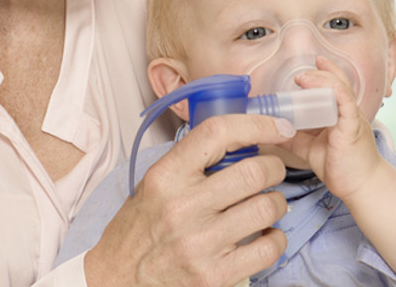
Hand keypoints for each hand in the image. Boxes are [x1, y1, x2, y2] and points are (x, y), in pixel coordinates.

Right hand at [84, 114, 294, 286]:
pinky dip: (276, 238)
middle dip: (274, 168)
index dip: (256, 124)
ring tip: (266, 205)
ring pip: (267, 208)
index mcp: (165, 177)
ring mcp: (199, 244)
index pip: (217, 133)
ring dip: (277, 203)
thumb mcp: (154, 184)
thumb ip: (191, 163)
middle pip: (254, 172)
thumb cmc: (139, 229)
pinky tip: (265, 235)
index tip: (276, 127)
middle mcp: (182, 207)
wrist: (118, 279)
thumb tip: (242, 142)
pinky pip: (268, 248)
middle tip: (271, 172)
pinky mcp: (214, 276)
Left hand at [276, 55, 389, 200]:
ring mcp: (352, 118)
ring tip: (303, 78)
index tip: (309, 67)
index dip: (323, 74)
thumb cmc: (342, 168)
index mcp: (340, 115)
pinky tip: (322, 87)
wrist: (362, 188)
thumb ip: (294, 137)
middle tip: (299, 74)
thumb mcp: (310, 148)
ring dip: (322, 79)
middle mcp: (348, 112)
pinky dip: (334, 92)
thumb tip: (271, 130)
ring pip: (340, 88)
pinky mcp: (352, 128)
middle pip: (337, 82)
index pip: (333, 87)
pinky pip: (345, 103)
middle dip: (320, 73)